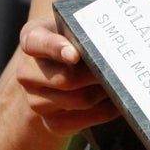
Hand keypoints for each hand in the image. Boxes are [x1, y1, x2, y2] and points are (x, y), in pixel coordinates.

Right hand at [15, 15, 119, 135]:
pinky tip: (118, 101)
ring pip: (81, 100)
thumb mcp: (72, 26)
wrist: (58, 70)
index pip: (38, 43)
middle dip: (98, 74)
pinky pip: (84, 121)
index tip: (74, 55)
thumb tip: (109, 44)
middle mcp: (27, 73)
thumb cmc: (72, 40)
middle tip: (122, 69)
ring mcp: (35, 101)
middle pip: (67, 78)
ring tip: (122, 82)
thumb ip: (83, 30)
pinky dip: (106, 111)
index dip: (57, 49)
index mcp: (32, 39)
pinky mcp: (51, 123)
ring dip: (106, 92)